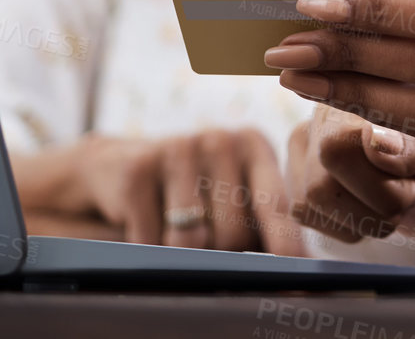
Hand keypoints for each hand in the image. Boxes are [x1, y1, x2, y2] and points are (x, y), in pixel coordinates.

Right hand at [76, 128, 306, 253]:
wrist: (116, 167)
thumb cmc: (192, 192)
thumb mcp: (232, 196)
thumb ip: (265, 226)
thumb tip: (297, 266)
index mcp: (254, 146)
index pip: (276, 204)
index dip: (284, 244)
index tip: (293, 274)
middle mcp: (220, 140)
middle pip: (234, 234)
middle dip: (222, 258)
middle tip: (208, 247)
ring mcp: (178, 149)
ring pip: (192, 242)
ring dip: (182, 258)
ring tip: (174, 238)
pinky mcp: (138, 169)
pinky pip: (151, 241)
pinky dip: (148, 251)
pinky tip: (143, 231)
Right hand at [284, 103, 414, 245]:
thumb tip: (373, 141)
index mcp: (371, 81)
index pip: (342, 141)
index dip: (372, 174)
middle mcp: (330, 100)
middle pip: (324, 175)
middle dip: (382, 199)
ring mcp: (309, 135)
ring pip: (311, 198)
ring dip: (367, 214)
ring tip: (401, 192)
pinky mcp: (300, 170)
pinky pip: (307, 213)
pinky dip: (351, 223)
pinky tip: (377, 203)